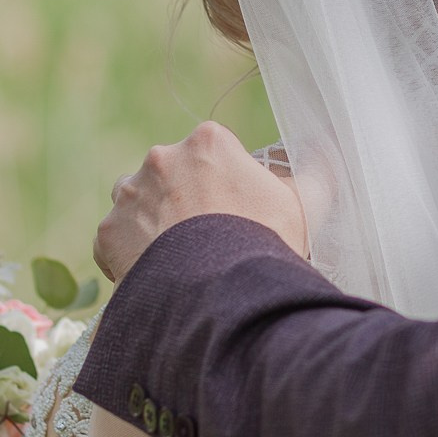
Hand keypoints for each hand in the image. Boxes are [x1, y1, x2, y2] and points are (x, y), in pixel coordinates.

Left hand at [93, 121, 307, 281]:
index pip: (213, 154)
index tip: (237, 212)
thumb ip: (315, 171)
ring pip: (138, 202)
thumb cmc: (266, 244)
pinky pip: (117, 239)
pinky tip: (160, 274)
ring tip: (181, 257)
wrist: (219, 295)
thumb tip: (329, 147)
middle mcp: (161, 157)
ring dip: (153, 222)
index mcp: (208, 141)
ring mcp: (129, 194)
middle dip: (186, 199)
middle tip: (209, 238)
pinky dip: (132, 254)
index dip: (227, 184)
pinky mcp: (108, 232)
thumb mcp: (305, 203)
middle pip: (173, 174)